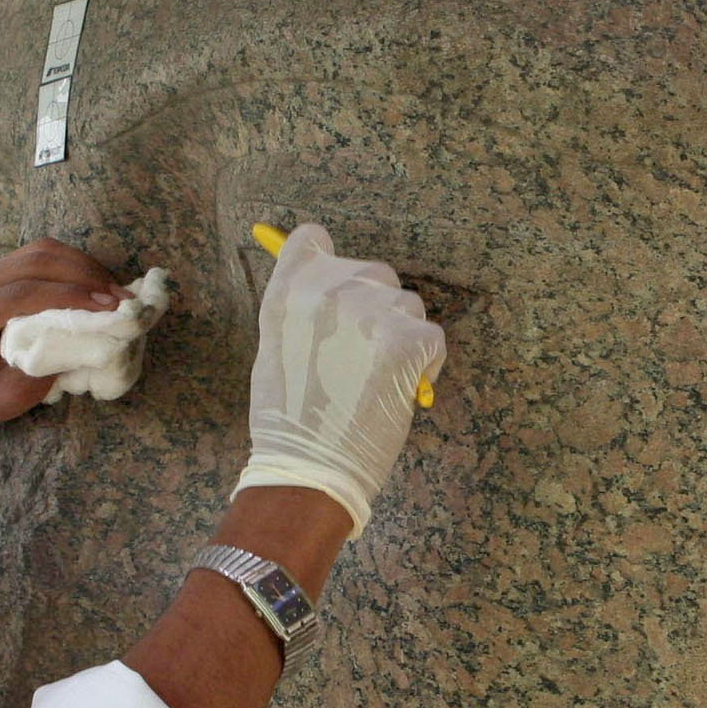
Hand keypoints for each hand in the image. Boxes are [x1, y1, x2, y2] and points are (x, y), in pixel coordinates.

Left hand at [0, 238, 134, 429]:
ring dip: (83, 267)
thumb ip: (46, 365)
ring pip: (40, 252)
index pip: (23, 293)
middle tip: (123, 298)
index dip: (71, 295)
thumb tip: (93, 338)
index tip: (111, 307)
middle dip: (85, 276)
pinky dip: (74, 266)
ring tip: (115, 291)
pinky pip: (40, 256)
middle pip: (34, 262)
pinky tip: (96, 285)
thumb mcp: (11, 396)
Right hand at [236, 223, 445, 539]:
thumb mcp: (275, 349)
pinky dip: (425, 362)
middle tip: (362, 357)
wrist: (310, 468)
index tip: (335, 293)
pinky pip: (432, 336)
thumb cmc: (289, 421)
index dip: (328, 264)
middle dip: (376, 308)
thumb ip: (300, 310)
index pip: (313, 239)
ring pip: (407, 303)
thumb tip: (328, 289)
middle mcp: (327, 289)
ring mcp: (370, 311)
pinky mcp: (408, 338)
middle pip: (373, 272)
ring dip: (402, 335)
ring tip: (378, 378)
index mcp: (287, 291)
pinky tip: (402, 390)